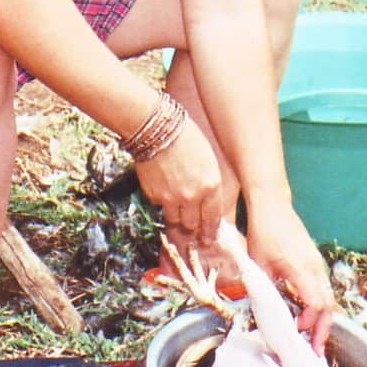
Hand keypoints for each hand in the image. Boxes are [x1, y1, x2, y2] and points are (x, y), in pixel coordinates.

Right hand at [135, 117, 222, 246]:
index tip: (209, 238)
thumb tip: (205, 201)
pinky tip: (162, 188)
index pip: (212, 217)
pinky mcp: (153, 195)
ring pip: (176, 221)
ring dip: (177, 219)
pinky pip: (160, 206)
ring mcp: (171, 198)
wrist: (155, 129)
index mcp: (211, 185)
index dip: (210, 230)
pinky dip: (162, 202)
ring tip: (176, 214)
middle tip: (192, 231)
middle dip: (193, 227)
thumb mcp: (207, 159)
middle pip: (193, 224)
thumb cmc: (185, 136)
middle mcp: (192, 197)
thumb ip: (208, 183)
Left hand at [246, 202, 334, 355]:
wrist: (273, 204)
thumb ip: (263, 289)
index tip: (296, 332)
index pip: (316, 303)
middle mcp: (316, 268)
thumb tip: (261, 315)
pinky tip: (308, 315)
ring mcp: (317, 263)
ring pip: (327, 297)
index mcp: (303, 269)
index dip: (309, 322)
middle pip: (328, 305)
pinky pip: (322, 288)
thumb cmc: (264, 232)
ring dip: (322, 319)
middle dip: (323, 329)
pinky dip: (319, 305)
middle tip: (315, 351)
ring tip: (314, 339)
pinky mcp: (314, 261)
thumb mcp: (259, 263)